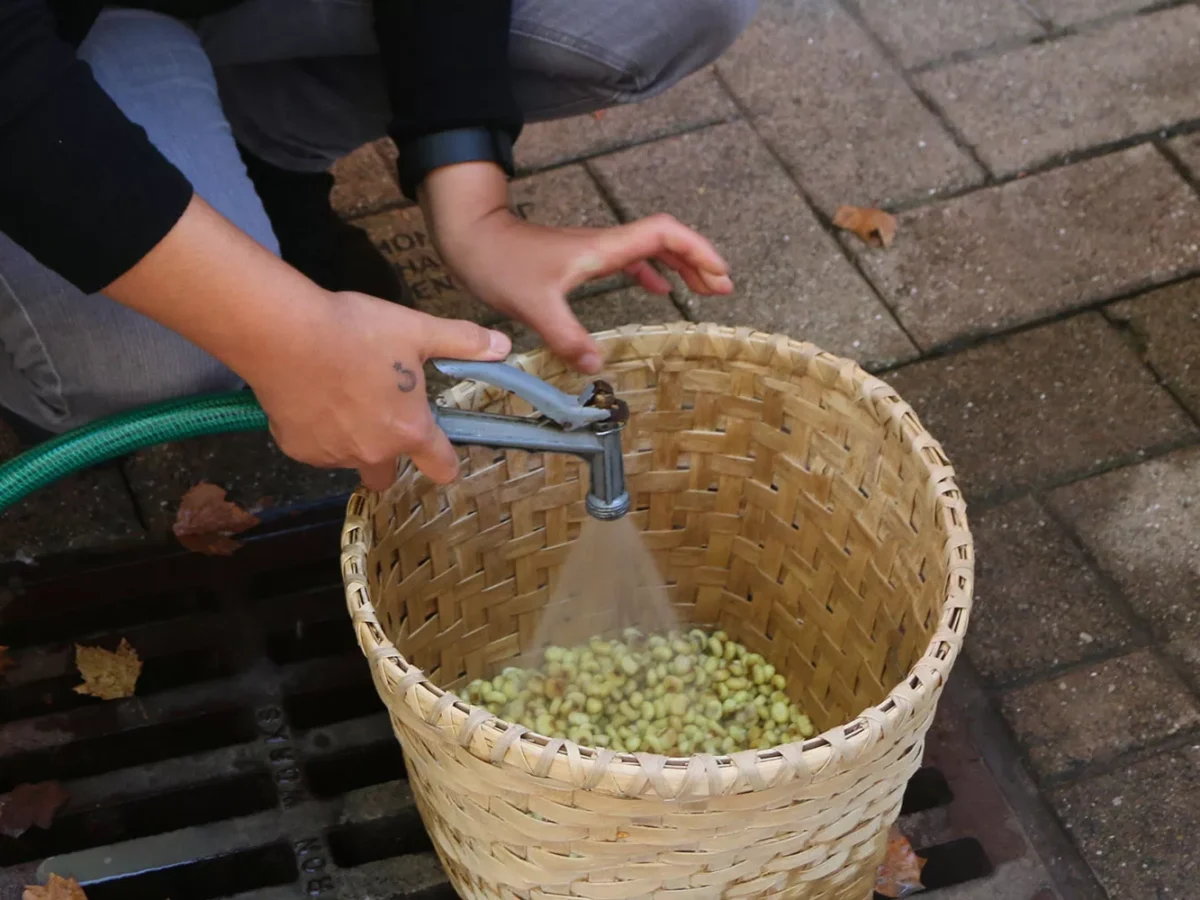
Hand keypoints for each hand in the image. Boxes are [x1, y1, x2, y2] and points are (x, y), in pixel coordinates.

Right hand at [250, 291, 510, 489]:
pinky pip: (314, 448)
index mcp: (410, 430)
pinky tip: (310, 397)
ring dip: (349, 439)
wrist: (285, 333)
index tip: (439, 453)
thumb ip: (462, 342)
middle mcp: (373, 452)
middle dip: (386, 456)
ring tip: (338, 394)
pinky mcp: (296, 449)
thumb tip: (504, 346)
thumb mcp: (417, 330)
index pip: (441, 468)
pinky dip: (315, 431)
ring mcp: (332, 455)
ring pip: (348, 458)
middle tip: (376, 416)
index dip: (444, 462)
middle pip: (387, 476)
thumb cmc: (357, 331)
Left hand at [420, 163, 732, 373]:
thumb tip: (597, 366)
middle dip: (699, 261)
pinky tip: (660, 292)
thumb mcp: (533, 305)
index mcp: (602, 249)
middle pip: (666, 241)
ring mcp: (594, 251)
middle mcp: (604, 245)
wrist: (471, 237)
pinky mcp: (582, 259)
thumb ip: (566, 336)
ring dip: (681, 266)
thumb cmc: (500, 262)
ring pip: (650, 250)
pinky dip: (652, 274)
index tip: (719, 275)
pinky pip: (629, 261)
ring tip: (706, 289)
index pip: (663, 235)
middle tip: (724, 289)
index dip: (697, 250)